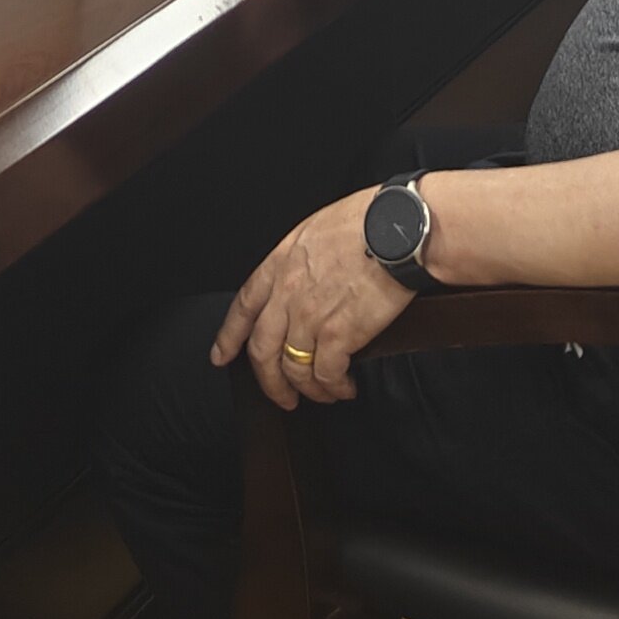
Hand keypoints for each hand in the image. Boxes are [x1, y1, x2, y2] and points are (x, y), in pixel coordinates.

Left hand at [213, 189, 413, 408]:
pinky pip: (326, 375)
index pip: (243, 307)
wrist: (397, 230)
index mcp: (280, 264)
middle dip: (269, 382)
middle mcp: (288, 293)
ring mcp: (310, 316)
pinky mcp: (339, 335)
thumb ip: (301, 260)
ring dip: (307, 390)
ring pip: (293, 369)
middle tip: (281, 397)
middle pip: (262, 351)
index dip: (229, 337)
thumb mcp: (316, 230)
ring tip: (324, 394)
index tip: (220, 356)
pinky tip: (344, 388)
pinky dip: (333, 388)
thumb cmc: (367, 221)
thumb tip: (306, 280)